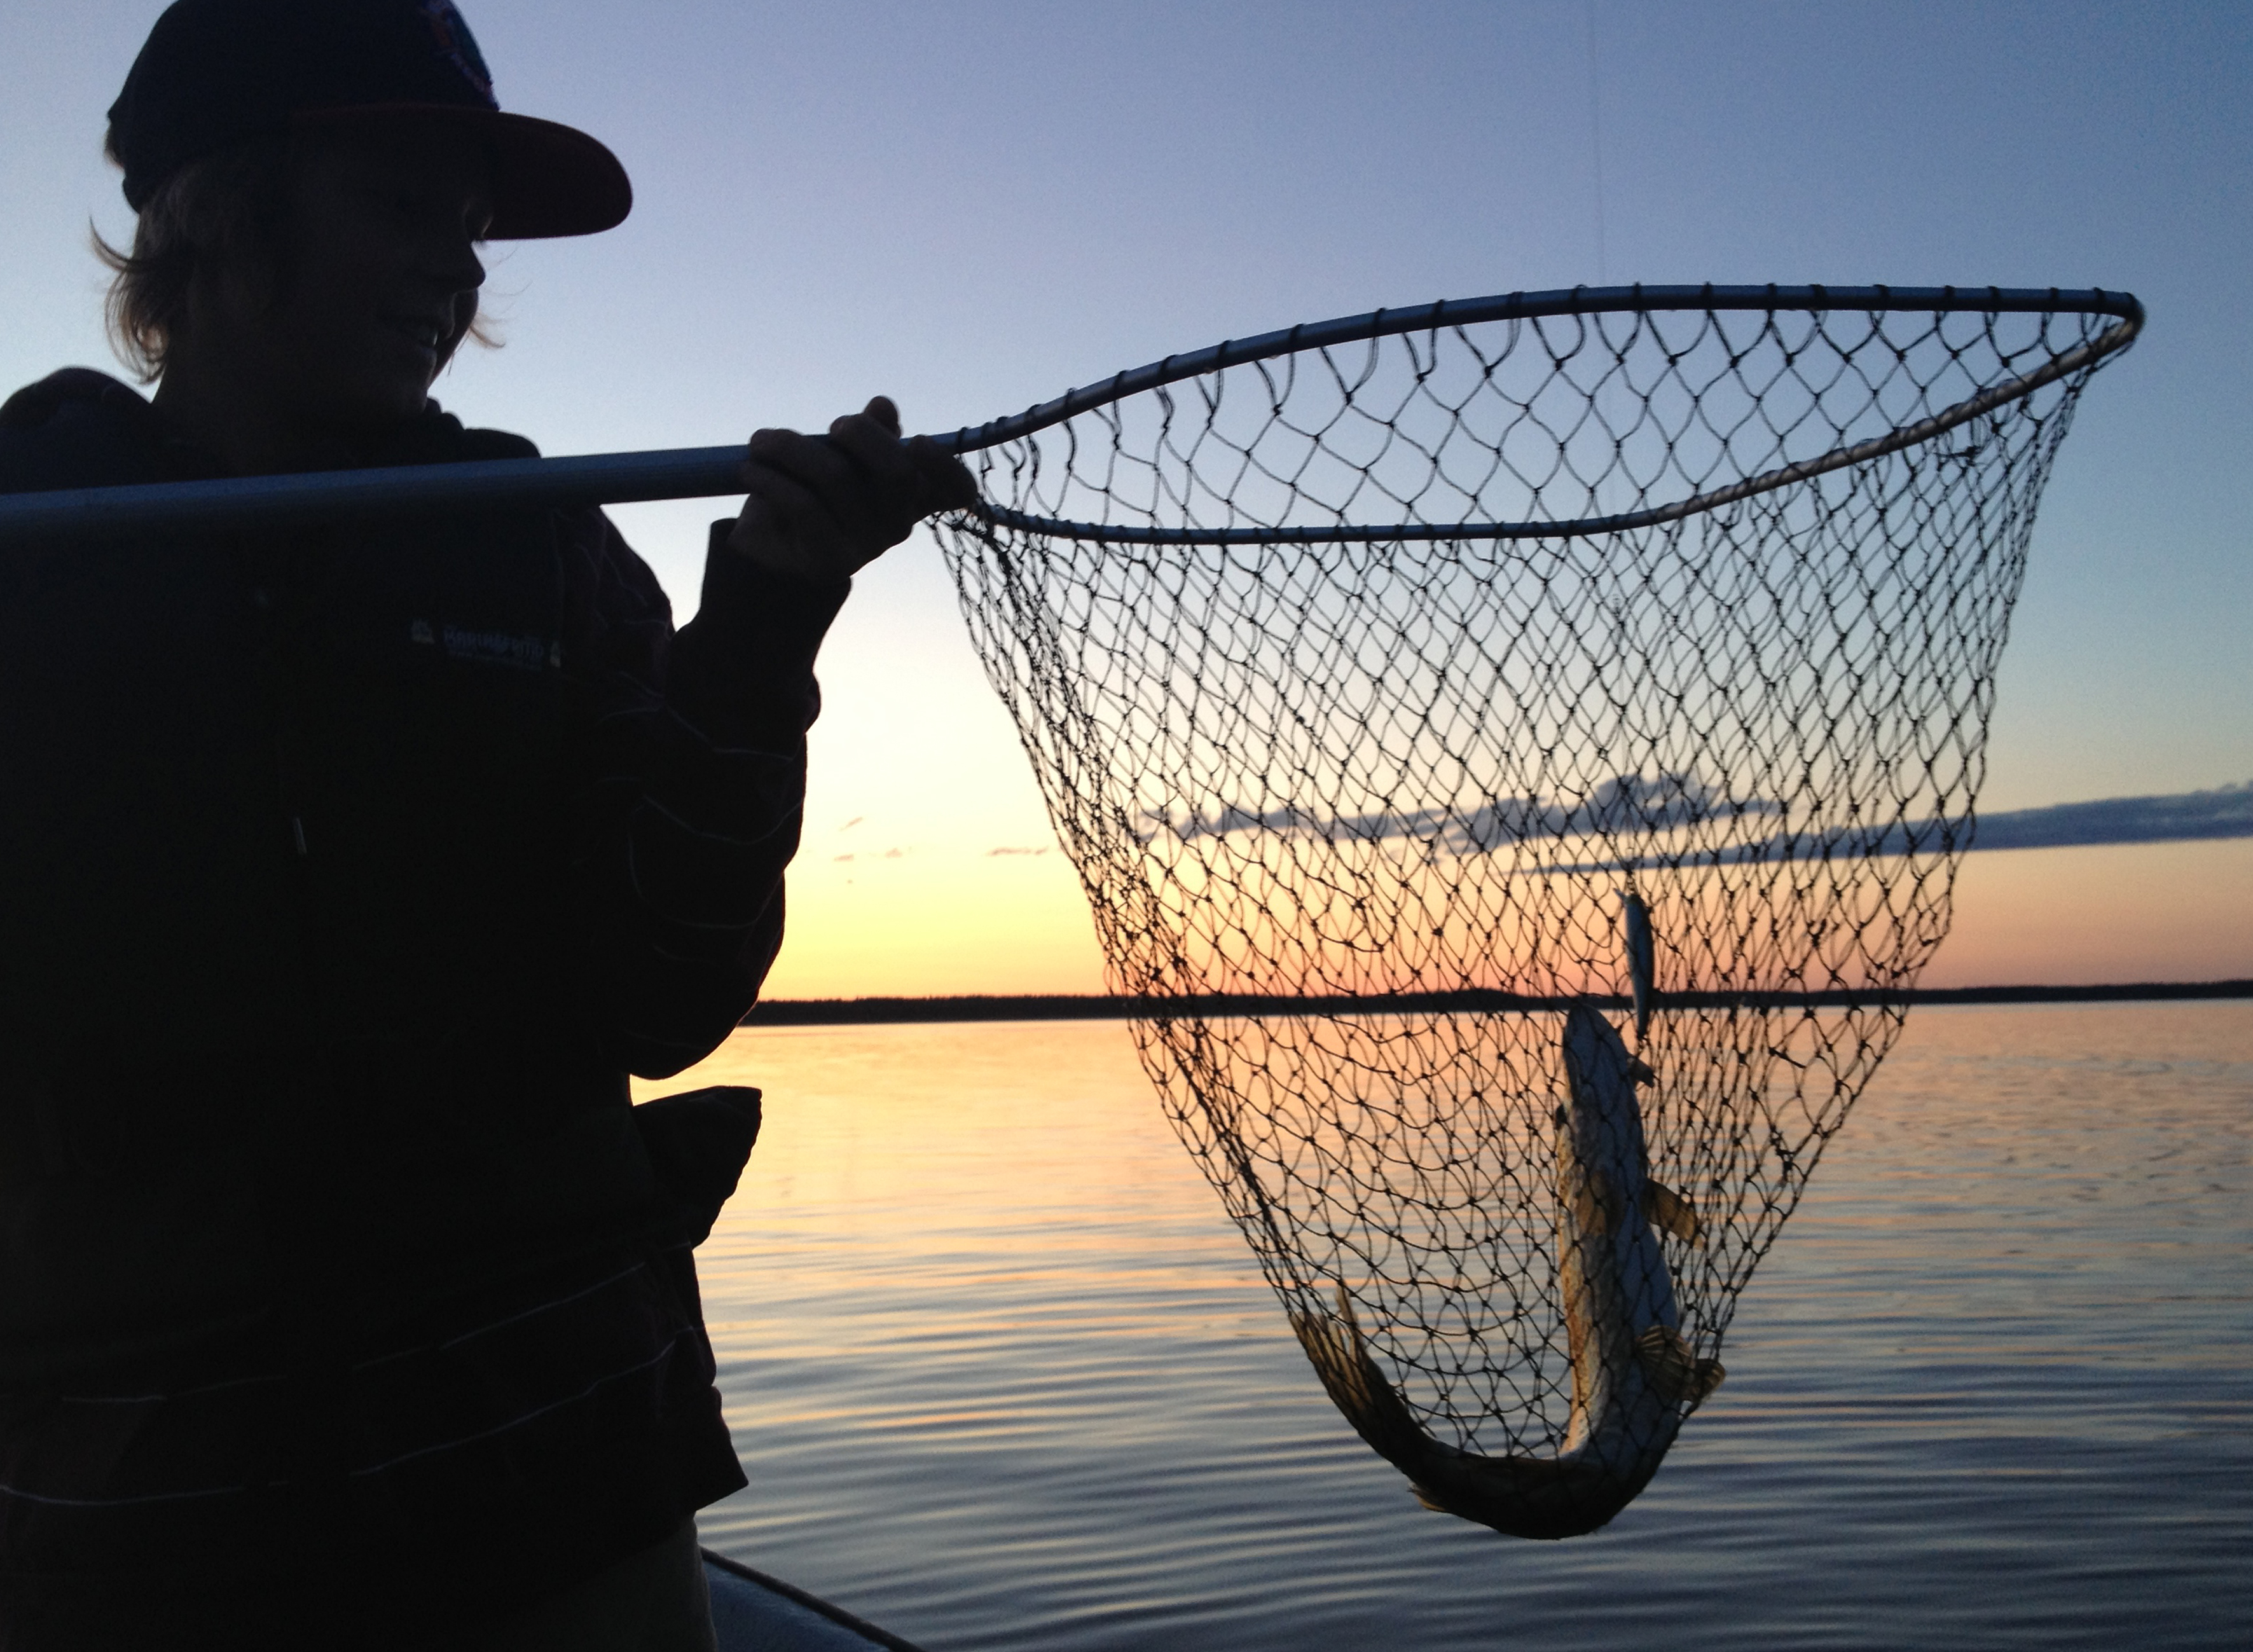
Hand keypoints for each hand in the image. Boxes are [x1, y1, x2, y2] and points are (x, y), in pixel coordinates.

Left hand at [726, 397, 978, 581]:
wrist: (768, 552)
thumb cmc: (809, 491)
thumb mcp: (837, 455)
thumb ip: (867, 433)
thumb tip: (883, 407)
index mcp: (910, 495)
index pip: (956, 489)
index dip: (946, 465)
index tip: (918, 442)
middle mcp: (897, 524)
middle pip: (897, 472)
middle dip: (860, 434)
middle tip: (832, 426)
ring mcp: (866, 546)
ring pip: (836, 478)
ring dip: (790, 448)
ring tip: (761, 442)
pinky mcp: (829, 560)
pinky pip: (802, 505)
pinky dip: (771, 479)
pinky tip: (751, 470)